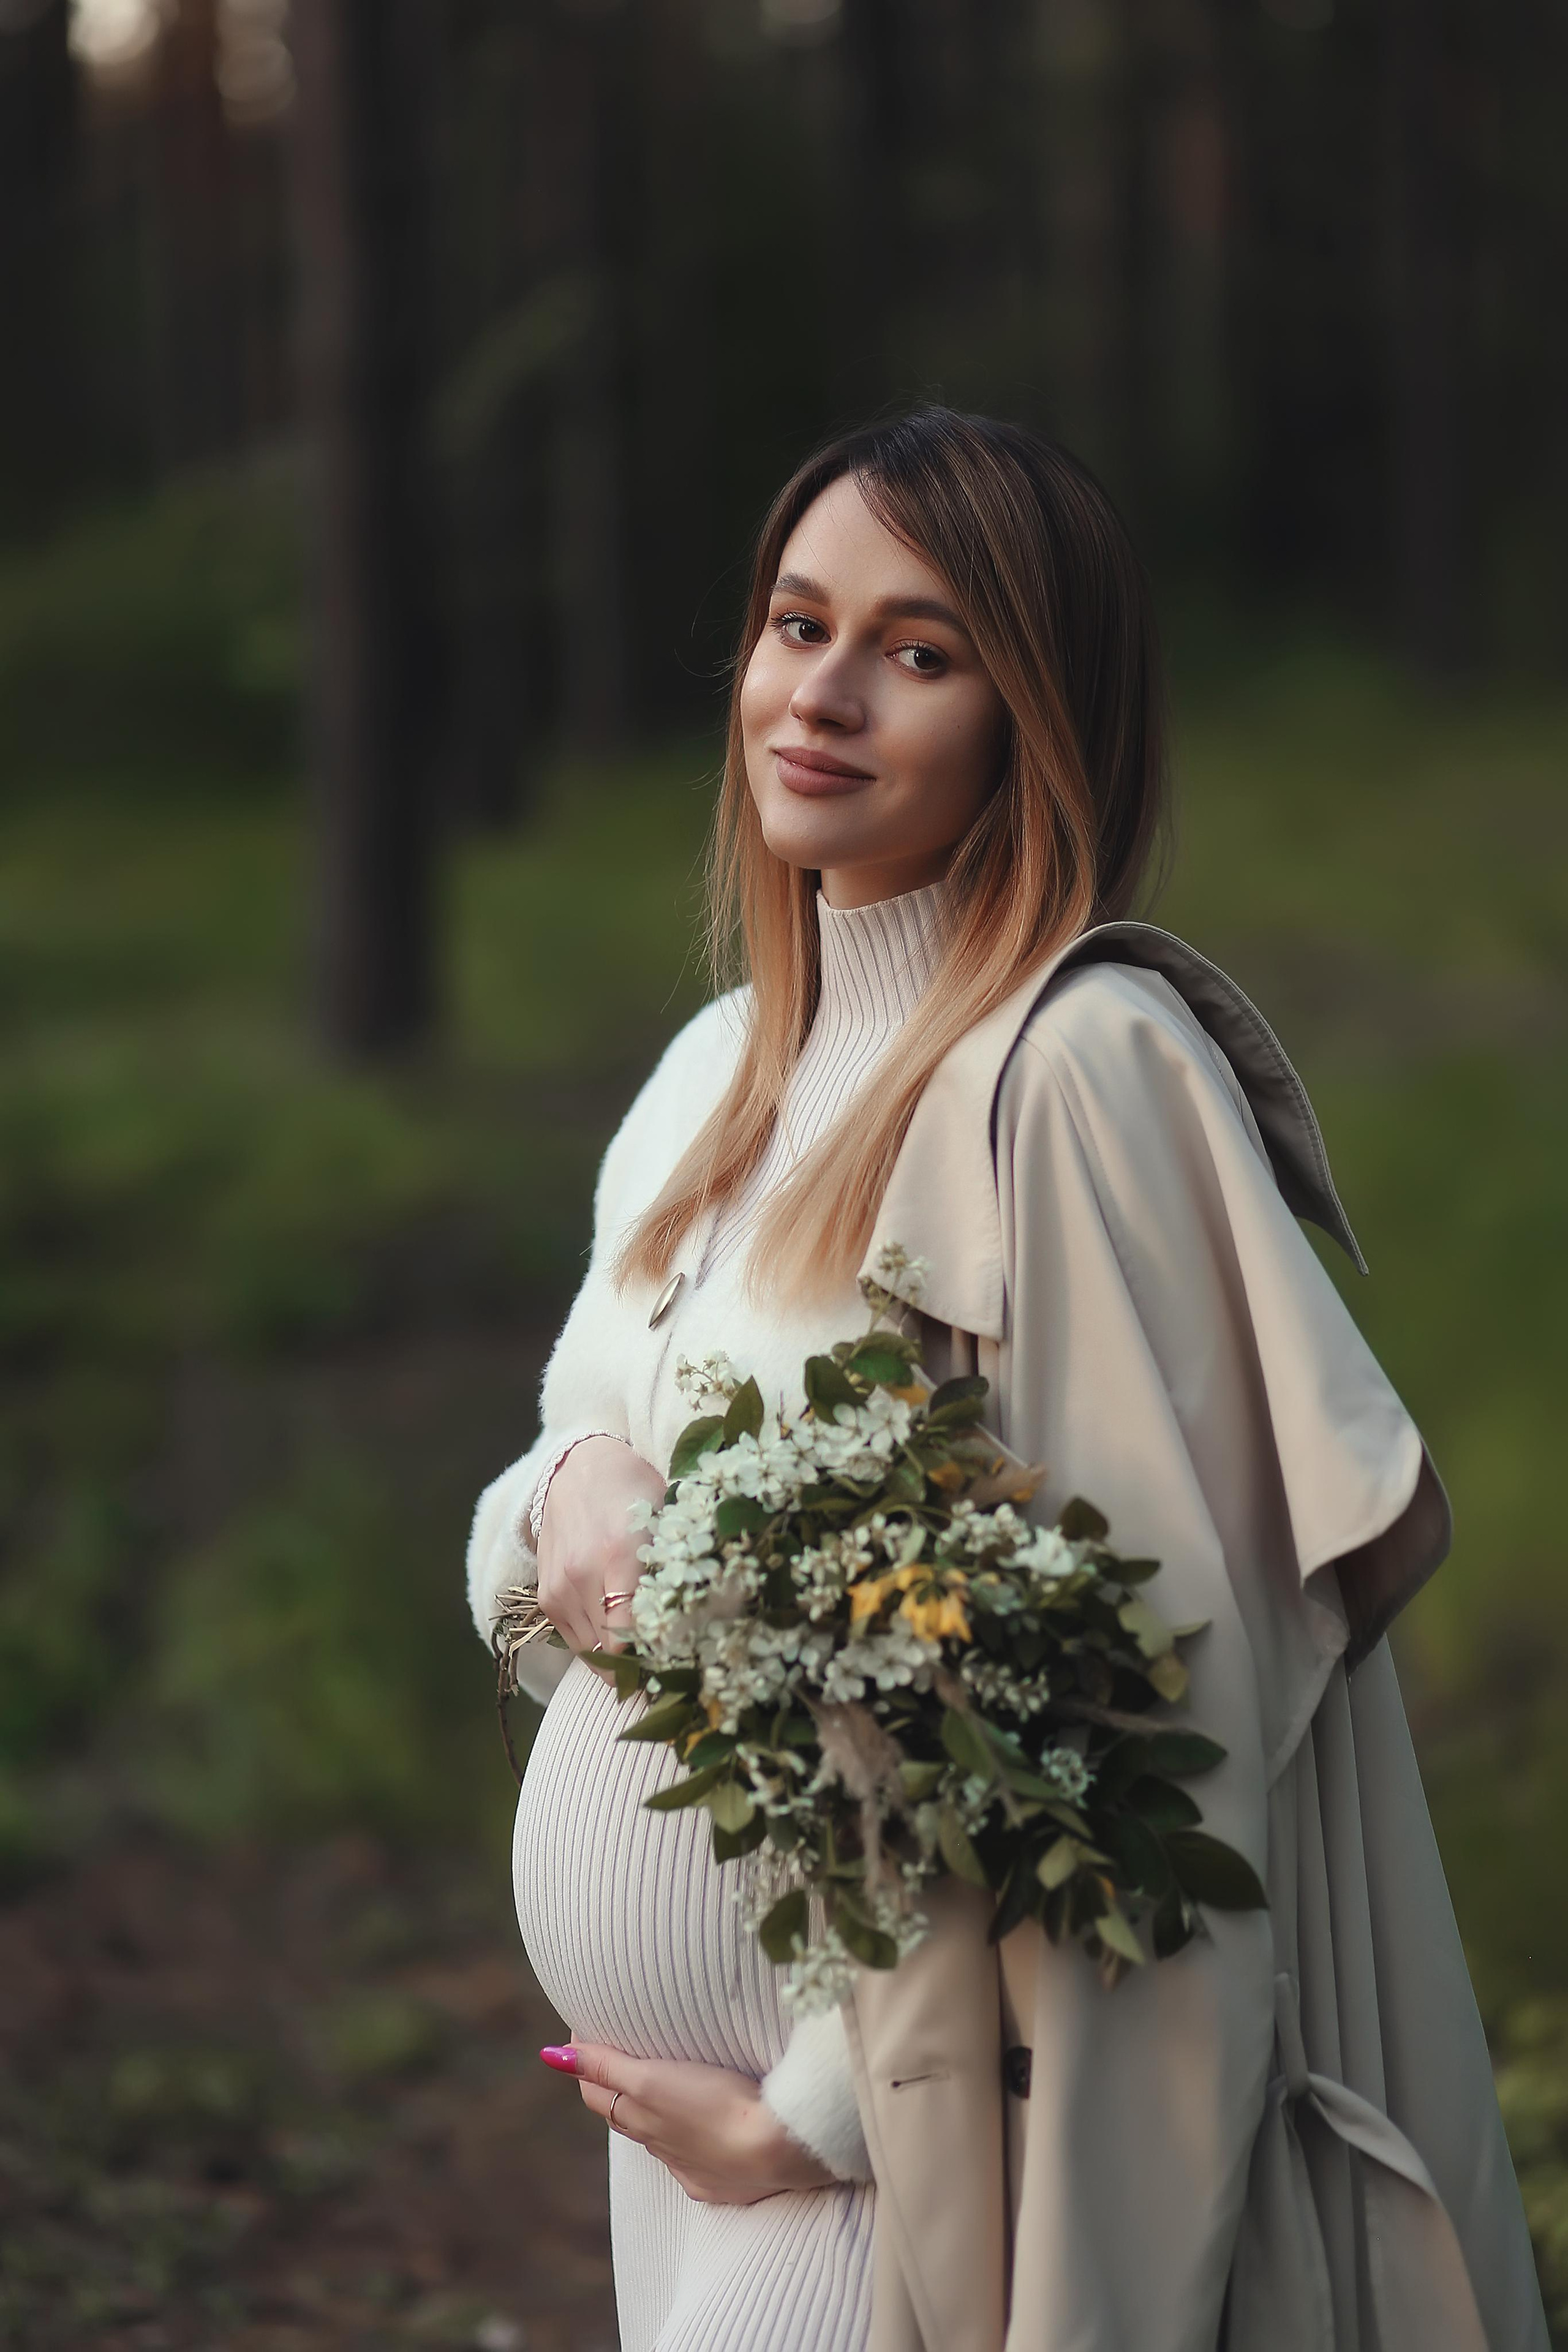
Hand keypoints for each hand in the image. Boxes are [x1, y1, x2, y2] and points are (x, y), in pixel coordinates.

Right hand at [536, 1436, 666, 1659]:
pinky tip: (617, 1634)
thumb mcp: (663, 1522)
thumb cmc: (632, 1492)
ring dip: (616, 1658)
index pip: (628, 1635)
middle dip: (638, 1663)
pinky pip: (573, 1639)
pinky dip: (595, 1645)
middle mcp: (580, 1576)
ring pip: (589, 1651)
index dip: (652, 1658)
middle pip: (609, 1650)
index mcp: (618, 1555)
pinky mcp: (546, 1595)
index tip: (675, 1661)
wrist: (578, 1468)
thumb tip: (689, 1625)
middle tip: (665, 1661)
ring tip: (644, 1650)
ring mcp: (558, 1588)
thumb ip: (672, 1571)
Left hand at [539, 2040, 837, 2204]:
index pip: (598, 2092)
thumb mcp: (653, 2078)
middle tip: (616, 2053)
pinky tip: (702, 2133)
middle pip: (624, 2116)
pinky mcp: (723, 2182)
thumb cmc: (717, 2105)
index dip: (587, 2064)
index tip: (584, 2032)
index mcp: (642, 2119)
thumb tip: (551, 2056)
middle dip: (614, 2089)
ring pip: (659, 2138)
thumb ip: (607, 2065)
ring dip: (654, 2115)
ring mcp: (692, 2167)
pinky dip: (689, 2143)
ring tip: (661, 2086)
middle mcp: (660, 2148)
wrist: (779, 2149)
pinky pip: (694, 2161)